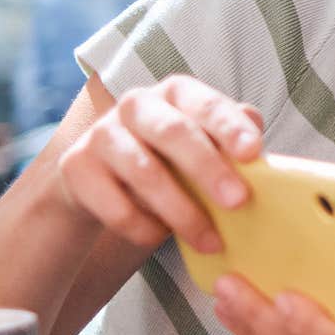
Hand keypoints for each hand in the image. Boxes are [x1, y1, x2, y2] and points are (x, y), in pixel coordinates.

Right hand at [55, 74, 264, 252]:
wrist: (100, 181)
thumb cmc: (169, 160)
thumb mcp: (203, 145)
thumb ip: (230, 140)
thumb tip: (259, 144)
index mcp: (176, 92)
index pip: (206, 103)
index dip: (229, 126)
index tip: (254, 152)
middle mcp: (137, 104)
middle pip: (173, 133)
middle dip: (208, 168)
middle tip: (238, 202)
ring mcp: (102, 134)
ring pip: (145, 173)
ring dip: (181, 212)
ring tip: (210, 241)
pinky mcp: (75, 167)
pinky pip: (115, 205)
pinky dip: (143, 228)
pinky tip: (161, 238)